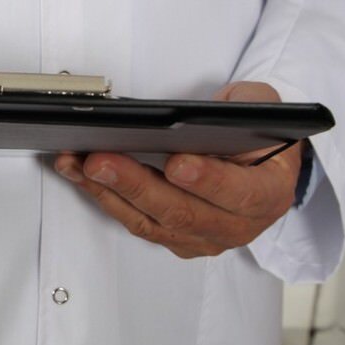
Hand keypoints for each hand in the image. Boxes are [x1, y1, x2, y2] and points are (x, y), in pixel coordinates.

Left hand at [54, 82, 301, 258]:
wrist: (260, 165)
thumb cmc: (259, 135)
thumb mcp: (263, 108)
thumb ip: (242, 106)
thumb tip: (196, 114)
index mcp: (268, 194)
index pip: (240, 194)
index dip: (208, 181)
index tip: (177, 163)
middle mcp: (237, 225)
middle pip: (181, 212)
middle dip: (135, 185)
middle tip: (100, 161)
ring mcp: (203, 237)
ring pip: (150, 221)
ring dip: (107, 192)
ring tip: (76, 164)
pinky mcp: (174, 238)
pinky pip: (135, 222)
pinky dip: (103, 198)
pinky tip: (79, 175)